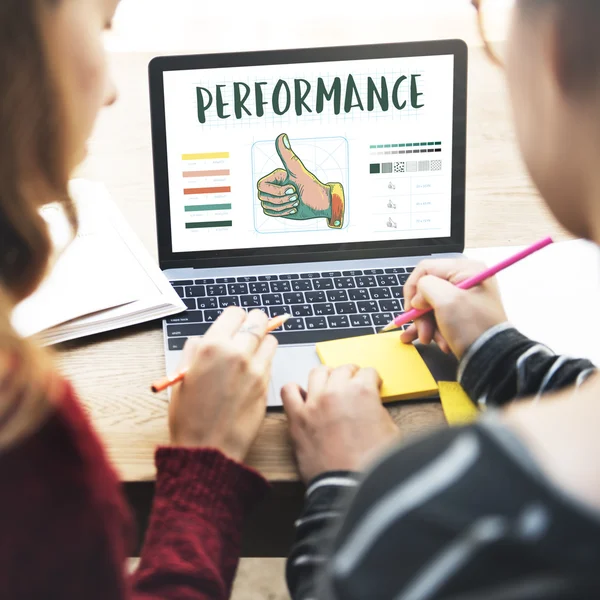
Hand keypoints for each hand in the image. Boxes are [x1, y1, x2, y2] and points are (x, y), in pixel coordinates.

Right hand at [169, 307, 277, 461]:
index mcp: (212, 347)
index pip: (235, 313)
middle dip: (253, 323)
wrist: (208, 449)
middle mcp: (237, 353)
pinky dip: (265, 360)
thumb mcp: (181, 377)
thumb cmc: (189, 416)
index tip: (232, 325)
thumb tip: (204, 339)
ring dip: (262, 341)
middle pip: (258, 321)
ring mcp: (256, 369)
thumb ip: (194, 351)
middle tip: (247, 331)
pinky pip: (271, 361)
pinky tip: (252, 371)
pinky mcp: (267, 384)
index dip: (234, 318)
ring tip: (250, 352)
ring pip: (270, 339)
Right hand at [256, 133, 344, 227]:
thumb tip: (281, 135)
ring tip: (296, 202)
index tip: (292, 189)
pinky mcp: (277, 208)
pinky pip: (269, 213)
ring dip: (283, 207)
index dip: (275, 191)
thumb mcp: (298, 172)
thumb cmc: (313, 188)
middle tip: (296, 197)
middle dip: (281, 200)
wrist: (321, 205)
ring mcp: (275, 197)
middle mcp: (274, 186)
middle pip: (263, 197)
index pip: (261, 186)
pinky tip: (293, 208)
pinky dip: (282, 213)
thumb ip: (288, 155)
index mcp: (276, 176)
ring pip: (266, 206)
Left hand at [281, 365, 398, 482]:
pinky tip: (303, 397)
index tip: (371, 385)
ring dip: (326, 376)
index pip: (368, 372)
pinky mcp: (297, 418)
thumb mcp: (391, 431)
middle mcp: (336, 392)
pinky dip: (295, 390)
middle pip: (343, 369)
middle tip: (353, 384)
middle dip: (351, 375)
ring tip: (330, 385)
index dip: (372, 380)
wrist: (350, 487)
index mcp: (362, 392)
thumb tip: (371, 406)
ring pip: (317, 373)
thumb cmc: (372, 465)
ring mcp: (314, 403)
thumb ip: (378, 410)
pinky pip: (288, 391)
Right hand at [400, 259, 507, 358]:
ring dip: (426, 324)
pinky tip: (430, 340)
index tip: (411, 309)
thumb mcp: (446, 300)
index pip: (425, 269)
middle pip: (427, 290)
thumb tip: (418, 298)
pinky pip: (439, 317)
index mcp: (466, 270)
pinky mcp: (462, 315)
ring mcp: (464, 298)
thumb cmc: (472, 327)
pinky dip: (432, 329)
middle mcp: (466, 280)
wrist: (492, 359)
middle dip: (421, 313)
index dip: (413, 289)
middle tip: (423, 331)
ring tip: (429, 340)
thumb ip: (425, 287)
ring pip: (430, 306)